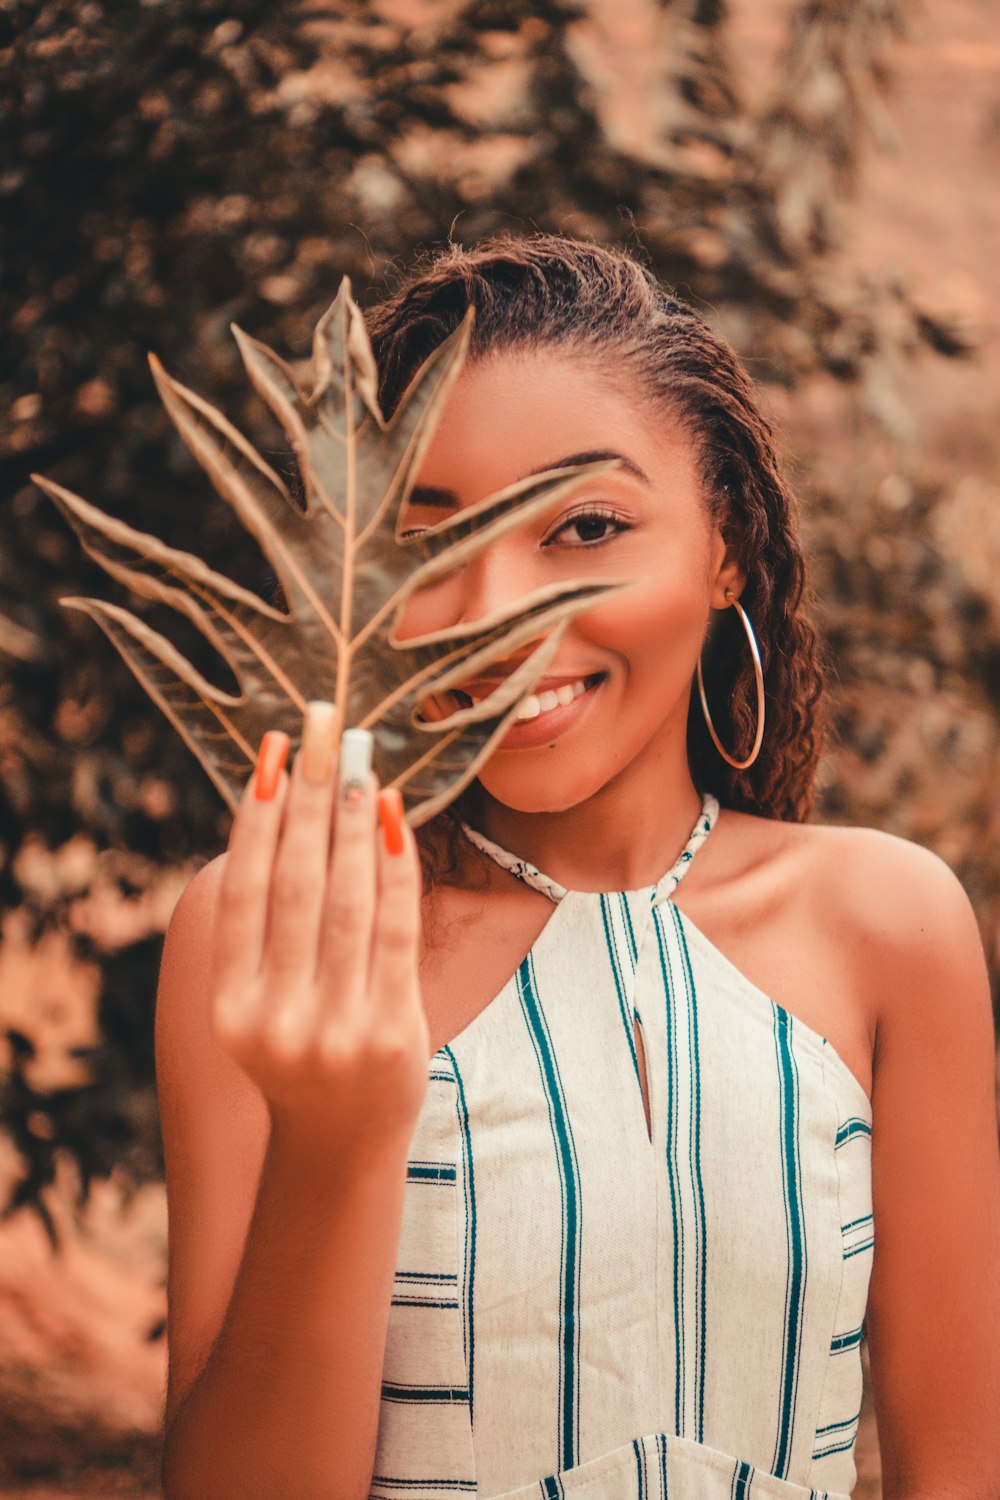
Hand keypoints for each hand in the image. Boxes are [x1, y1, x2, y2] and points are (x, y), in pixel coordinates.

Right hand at [208, 702, 429, 1167]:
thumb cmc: (301, 1050)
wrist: (341, 1142)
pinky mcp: (391, 1033)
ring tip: (359, 760)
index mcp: (231, 1003)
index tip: (273, 749)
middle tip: (323, 726)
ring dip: (353, 819)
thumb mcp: (261, 1002)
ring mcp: (335, 1028)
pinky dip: (395, 868)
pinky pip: (397, 930)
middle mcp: (276, 1016)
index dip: (258, 812)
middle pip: (295, 881)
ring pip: (347, 899)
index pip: (245, 887)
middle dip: (309, 794)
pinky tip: (394, 817)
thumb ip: (266, 929)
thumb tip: (289, 810)